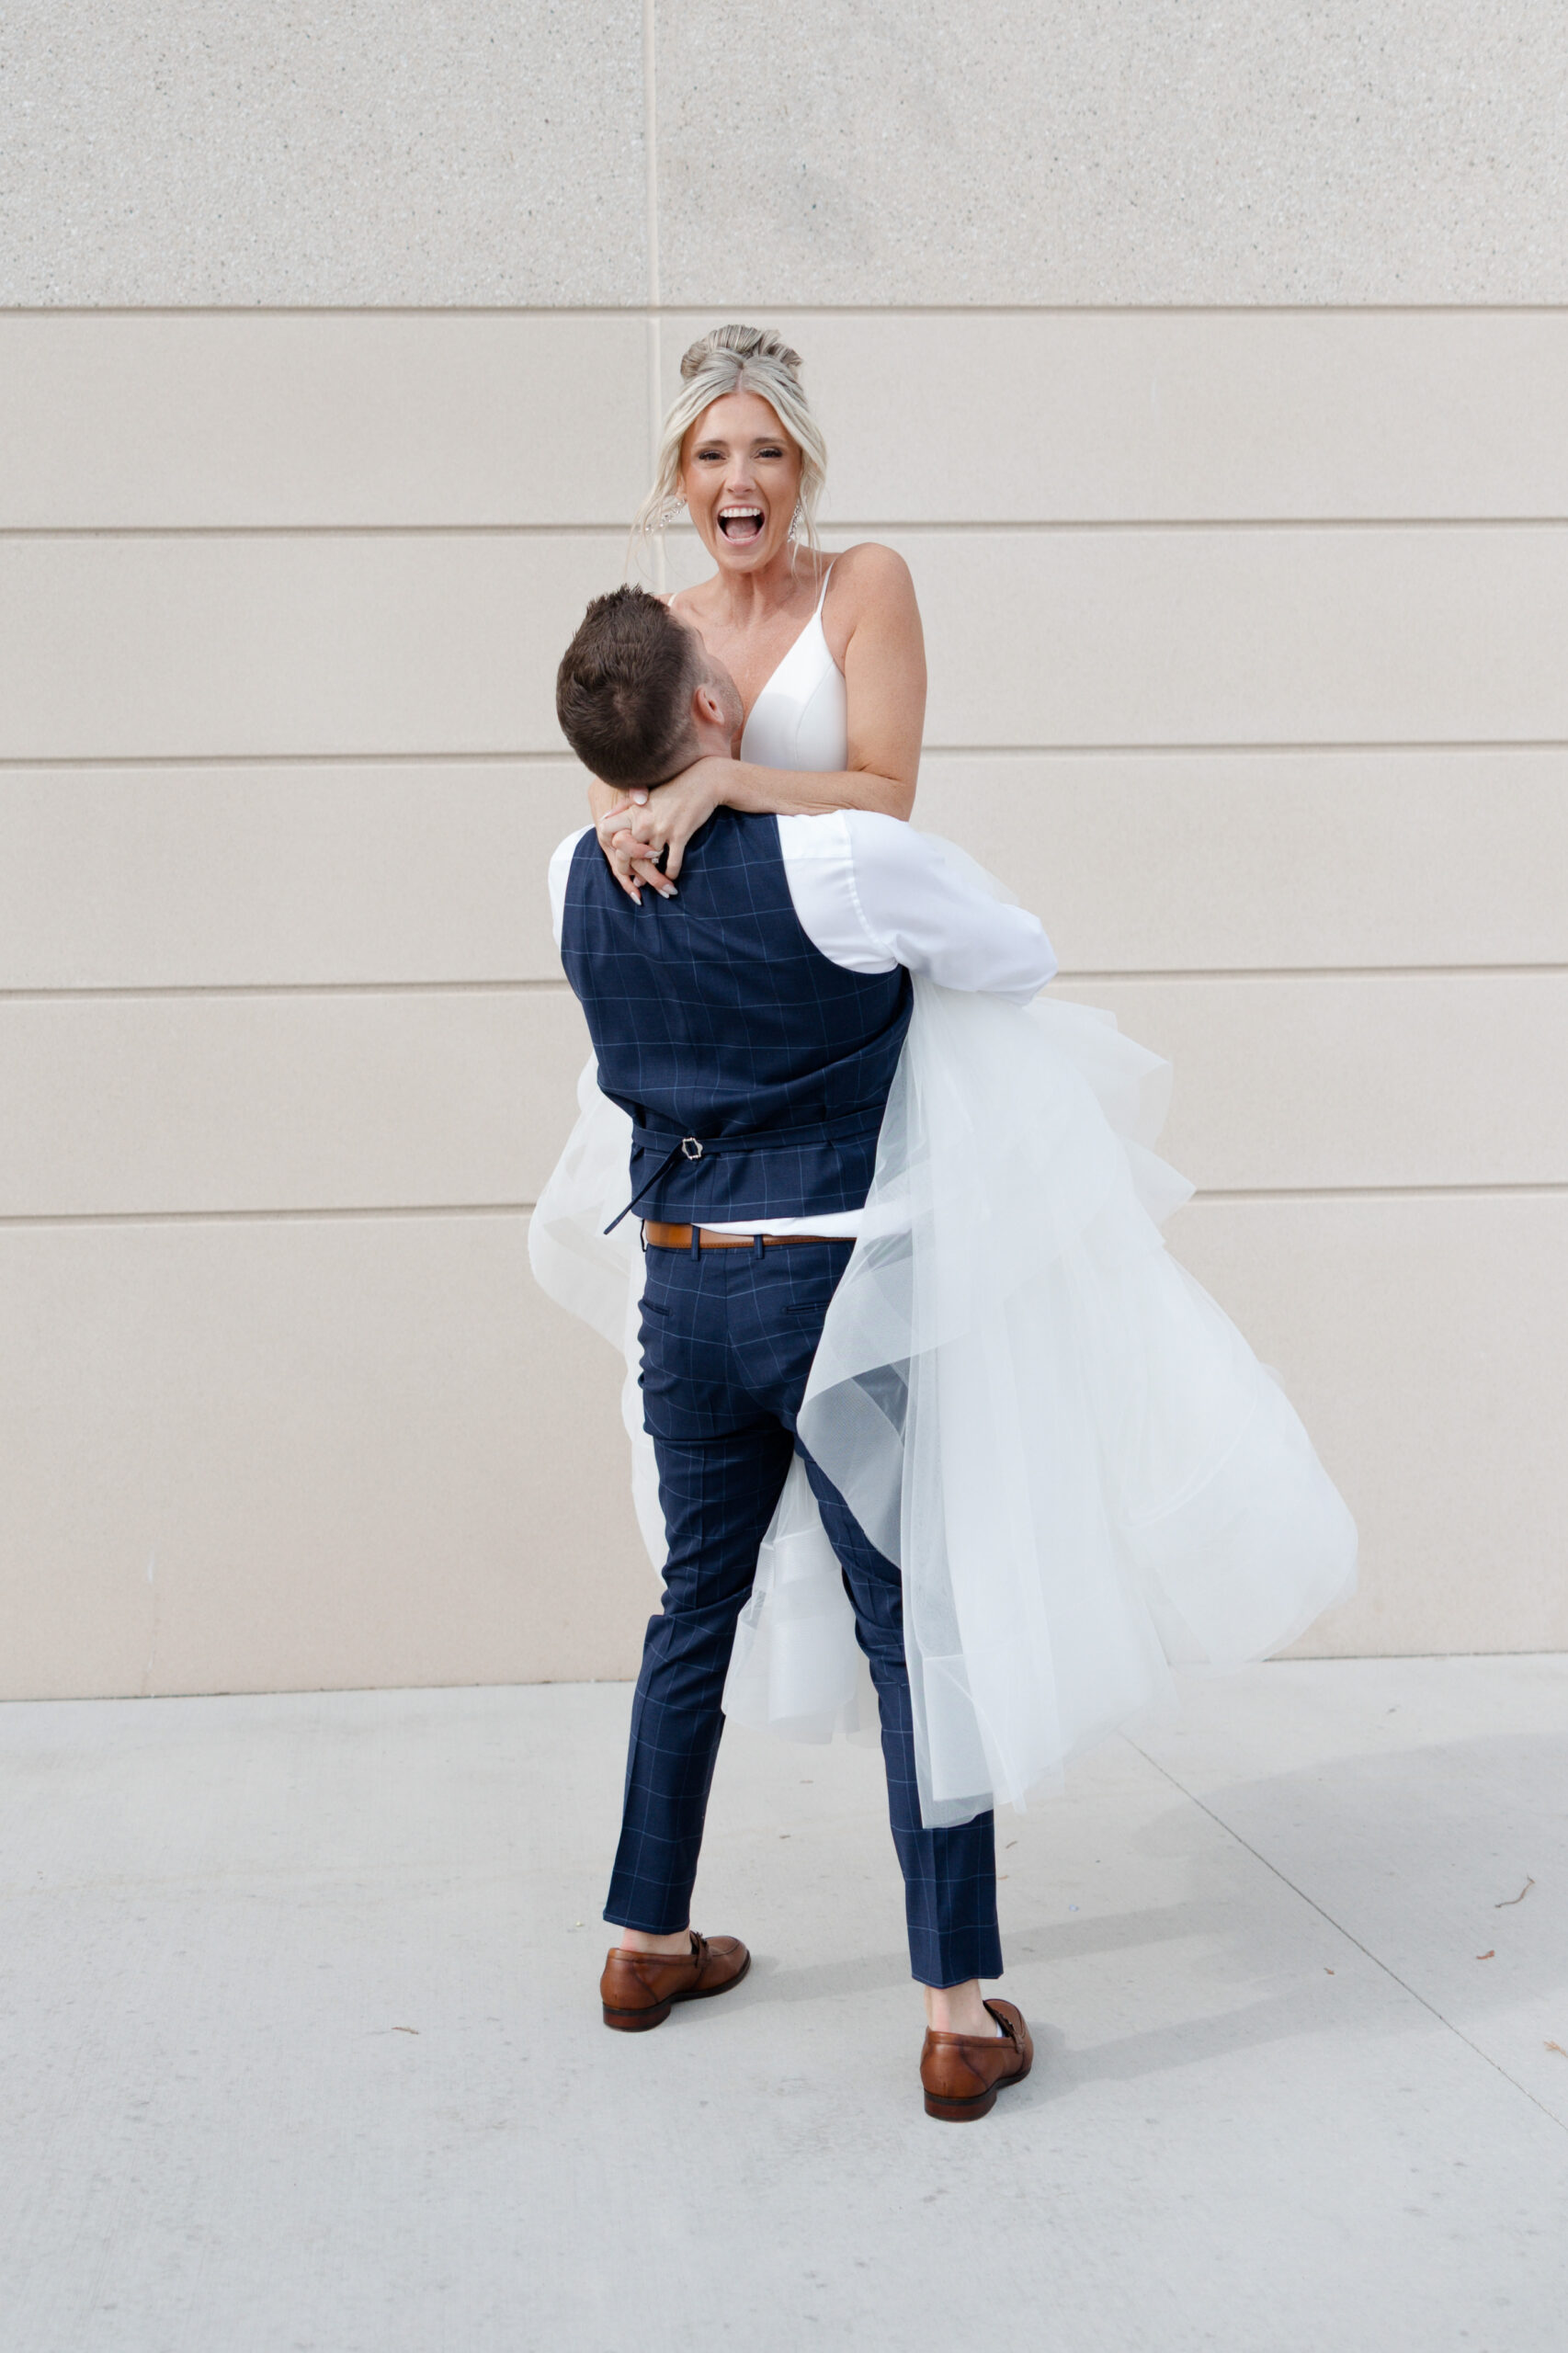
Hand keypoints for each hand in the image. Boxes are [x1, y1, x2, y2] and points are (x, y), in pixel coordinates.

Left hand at [594, 786, 672, 905]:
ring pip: (649, 862)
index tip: (617, 851)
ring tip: (655, 883)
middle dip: (628, 868)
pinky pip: (672, 863)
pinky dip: (671, 873)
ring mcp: (662, 829)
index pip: (607, 830)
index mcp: (633, 811)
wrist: (703, 782)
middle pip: (625, 853)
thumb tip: (604, 817)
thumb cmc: (674, 786)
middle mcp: (644, 822)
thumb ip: (623, 805)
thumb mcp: (645, 793)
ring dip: (652, 876)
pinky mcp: (680, 835)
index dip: (608, 842)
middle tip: (634, 878)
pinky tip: (672, 877)